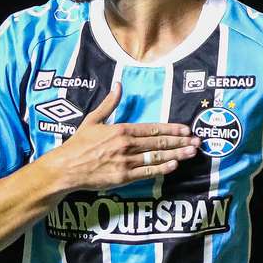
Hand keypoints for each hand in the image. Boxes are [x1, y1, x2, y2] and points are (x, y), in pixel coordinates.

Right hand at [48, 83, 199, 190]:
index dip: (171, 128)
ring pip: (157, 157)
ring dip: (177, 155)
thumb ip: (109, 103)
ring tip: (191, 153)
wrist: (65, 168)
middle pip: (159, 142)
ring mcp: (126, 162)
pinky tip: (174, 165)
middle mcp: (126, 145)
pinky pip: (147, 173)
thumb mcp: (92, 119)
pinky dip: (162, 169)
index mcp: (121, 129)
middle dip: (180, 142)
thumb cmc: (78, 144)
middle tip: (197, 142)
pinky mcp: (123, 177)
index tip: (186, 129)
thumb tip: (118, 85)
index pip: (152, 128)